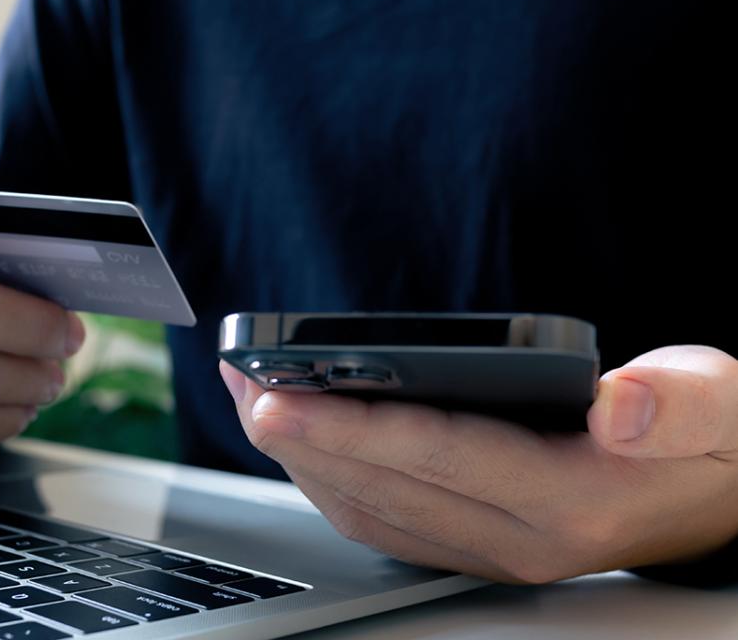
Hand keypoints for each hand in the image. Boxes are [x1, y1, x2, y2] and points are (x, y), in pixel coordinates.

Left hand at [220, 345, 737, 583]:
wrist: (714, 500)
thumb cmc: (712, 442)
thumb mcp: (724, 408)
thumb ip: (683, 405)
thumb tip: (620, 404)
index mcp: (570, 500)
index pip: (437, 458)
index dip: (351, 427)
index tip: (277, 397)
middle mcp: (518, 540)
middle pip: (383, 487)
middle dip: (301, 435)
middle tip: (240, 379)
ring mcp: (489, 551)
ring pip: (368, 509)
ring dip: (301, 455)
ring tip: (250, 393)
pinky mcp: (471, 543)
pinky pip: (380, 518)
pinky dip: (327, 474)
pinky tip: (298, 435)